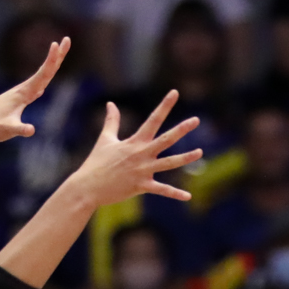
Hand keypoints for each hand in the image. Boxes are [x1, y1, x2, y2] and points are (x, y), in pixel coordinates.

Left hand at [0, 38, 68, 143]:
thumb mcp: (6, 129)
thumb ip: (19, 129)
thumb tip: (31, 130)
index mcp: (22, 94)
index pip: (42, 74)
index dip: (51, 60)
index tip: (56, 43)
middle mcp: (22, 90)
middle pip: (44, 71)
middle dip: (57, 56)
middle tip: (67, 39)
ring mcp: (19, 95)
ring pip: (40, 78)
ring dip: (51, 67)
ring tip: (59, 56)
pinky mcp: (16, 102)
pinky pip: (34, 89)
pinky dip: (41, 84)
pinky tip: (42, 87)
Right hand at [64, 92, 201, 209]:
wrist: (88, 186)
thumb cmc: (96, 163)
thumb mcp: (105, 139)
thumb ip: (111, 121)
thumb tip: (110, 103)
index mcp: (134, 141)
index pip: (153, 119)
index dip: (164, 105)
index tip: (175, 92)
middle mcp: (141, 154)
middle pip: (165, 139)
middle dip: (181, 129)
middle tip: (196, 120)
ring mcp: (142, 170)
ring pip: (168, 163)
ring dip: (185, 158)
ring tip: (200, 152)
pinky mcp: (141, 186)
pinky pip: (161, 190)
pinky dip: (175, 194)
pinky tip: (188, 196)